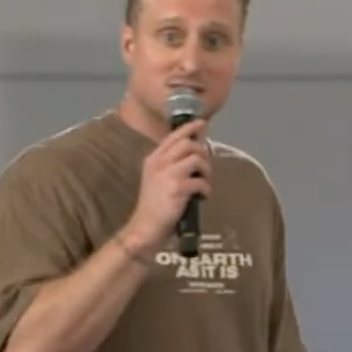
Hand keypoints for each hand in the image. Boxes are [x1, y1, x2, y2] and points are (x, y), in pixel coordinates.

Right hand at [121, 118, 212, 249]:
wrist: (145, 227)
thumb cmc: (152, 206)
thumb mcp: (155, 179)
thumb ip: (169, 165)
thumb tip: (193, 155)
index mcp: (153, 159)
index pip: (173, 136)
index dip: (189, 128)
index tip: (201, 123)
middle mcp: (159, 162)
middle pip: (188, 144)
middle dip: (202, 153)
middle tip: (204, 167)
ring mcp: (169, 174)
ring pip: (197, 159)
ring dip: (206, 170)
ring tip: (204, 182)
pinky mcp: (178, 188)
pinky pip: (201, 181)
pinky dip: (206, 189)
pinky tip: (203, 197)